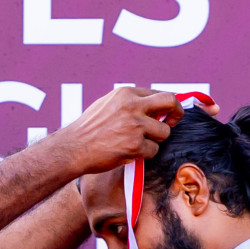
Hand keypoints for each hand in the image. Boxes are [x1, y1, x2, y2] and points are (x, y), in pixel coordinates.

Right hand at [64, 87, 181, 173]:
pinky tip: (129, 153)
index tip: (165, 115)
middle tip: (172, 122)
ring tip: (137, 144)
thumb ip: (129, 102)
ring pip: (163, 132)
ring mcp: (135, 126)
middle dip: (177, 113)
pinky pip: (153, 150)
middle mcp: (132, 106)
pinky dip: (144, 155)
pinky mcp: (135, 145)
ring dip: (155, 140)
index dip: (164, 106)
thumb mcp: (106, 104)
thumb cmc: (87, 129)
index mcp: (126, 94)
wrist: (72, 149)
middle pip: (170, 102)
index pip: (158, 94)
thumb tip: (151, 105)